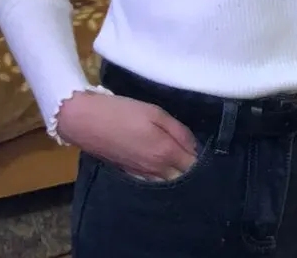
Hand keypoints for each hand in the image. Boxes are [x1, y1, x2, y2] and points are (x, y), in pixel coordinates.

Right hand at [57, 91, 197, 180]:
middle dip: (192, 171)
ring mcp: (142, 175)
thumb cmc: (124, 112)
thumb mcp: (155, 113)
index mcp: (165, 152)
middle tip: (198, 159)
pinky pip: (153, 183)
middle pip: (182, 179)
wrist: (87, 121)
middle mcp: (156, 169)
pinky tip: (165, 170)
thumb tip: (194, 146)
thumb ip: (178, 131)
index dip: (202, 160)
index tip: (209, 153)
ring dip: (178, 177)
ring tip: (184, 165)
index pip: (193, 165)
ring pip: (167, 184)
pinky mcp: (130, 174)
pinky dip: (163, 179)